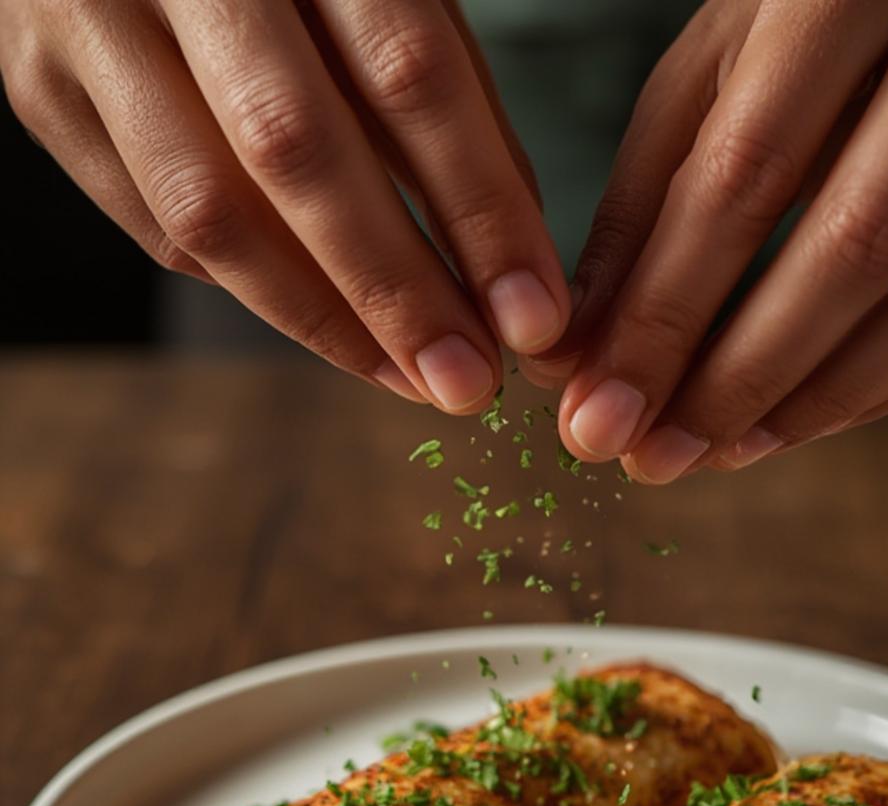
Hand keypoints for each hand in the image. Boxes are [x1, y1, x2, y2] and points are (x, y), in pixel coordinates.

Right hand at [1, 0, 568, 411]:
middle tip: (469, 382)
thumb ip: (439, 90)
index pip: (405, 72)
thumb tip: (510, 257)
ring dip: (325, 319)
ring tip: (409, 378)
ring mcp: (81, 20)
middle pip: (297, 152)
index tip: (533, 316)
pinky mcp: (40, 89)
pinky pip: (160, 225)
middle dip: (398, 289)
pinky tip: (331, 325)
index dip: (479, 207)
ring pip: (209, 211)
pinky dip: (257, 288)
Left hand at [538, 0, 887, 479]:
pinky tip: (818, 416)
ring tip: (727, 450)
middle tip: (657, 457)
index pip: (745, 176)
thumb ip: (649, 202)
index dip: (665, 316)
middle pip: (856, 248)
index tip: (602, 413)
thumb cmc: (827, 15)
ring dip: (824, 403)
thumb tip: (581, 358)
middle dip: (741, 380)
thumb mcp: (721, 68)